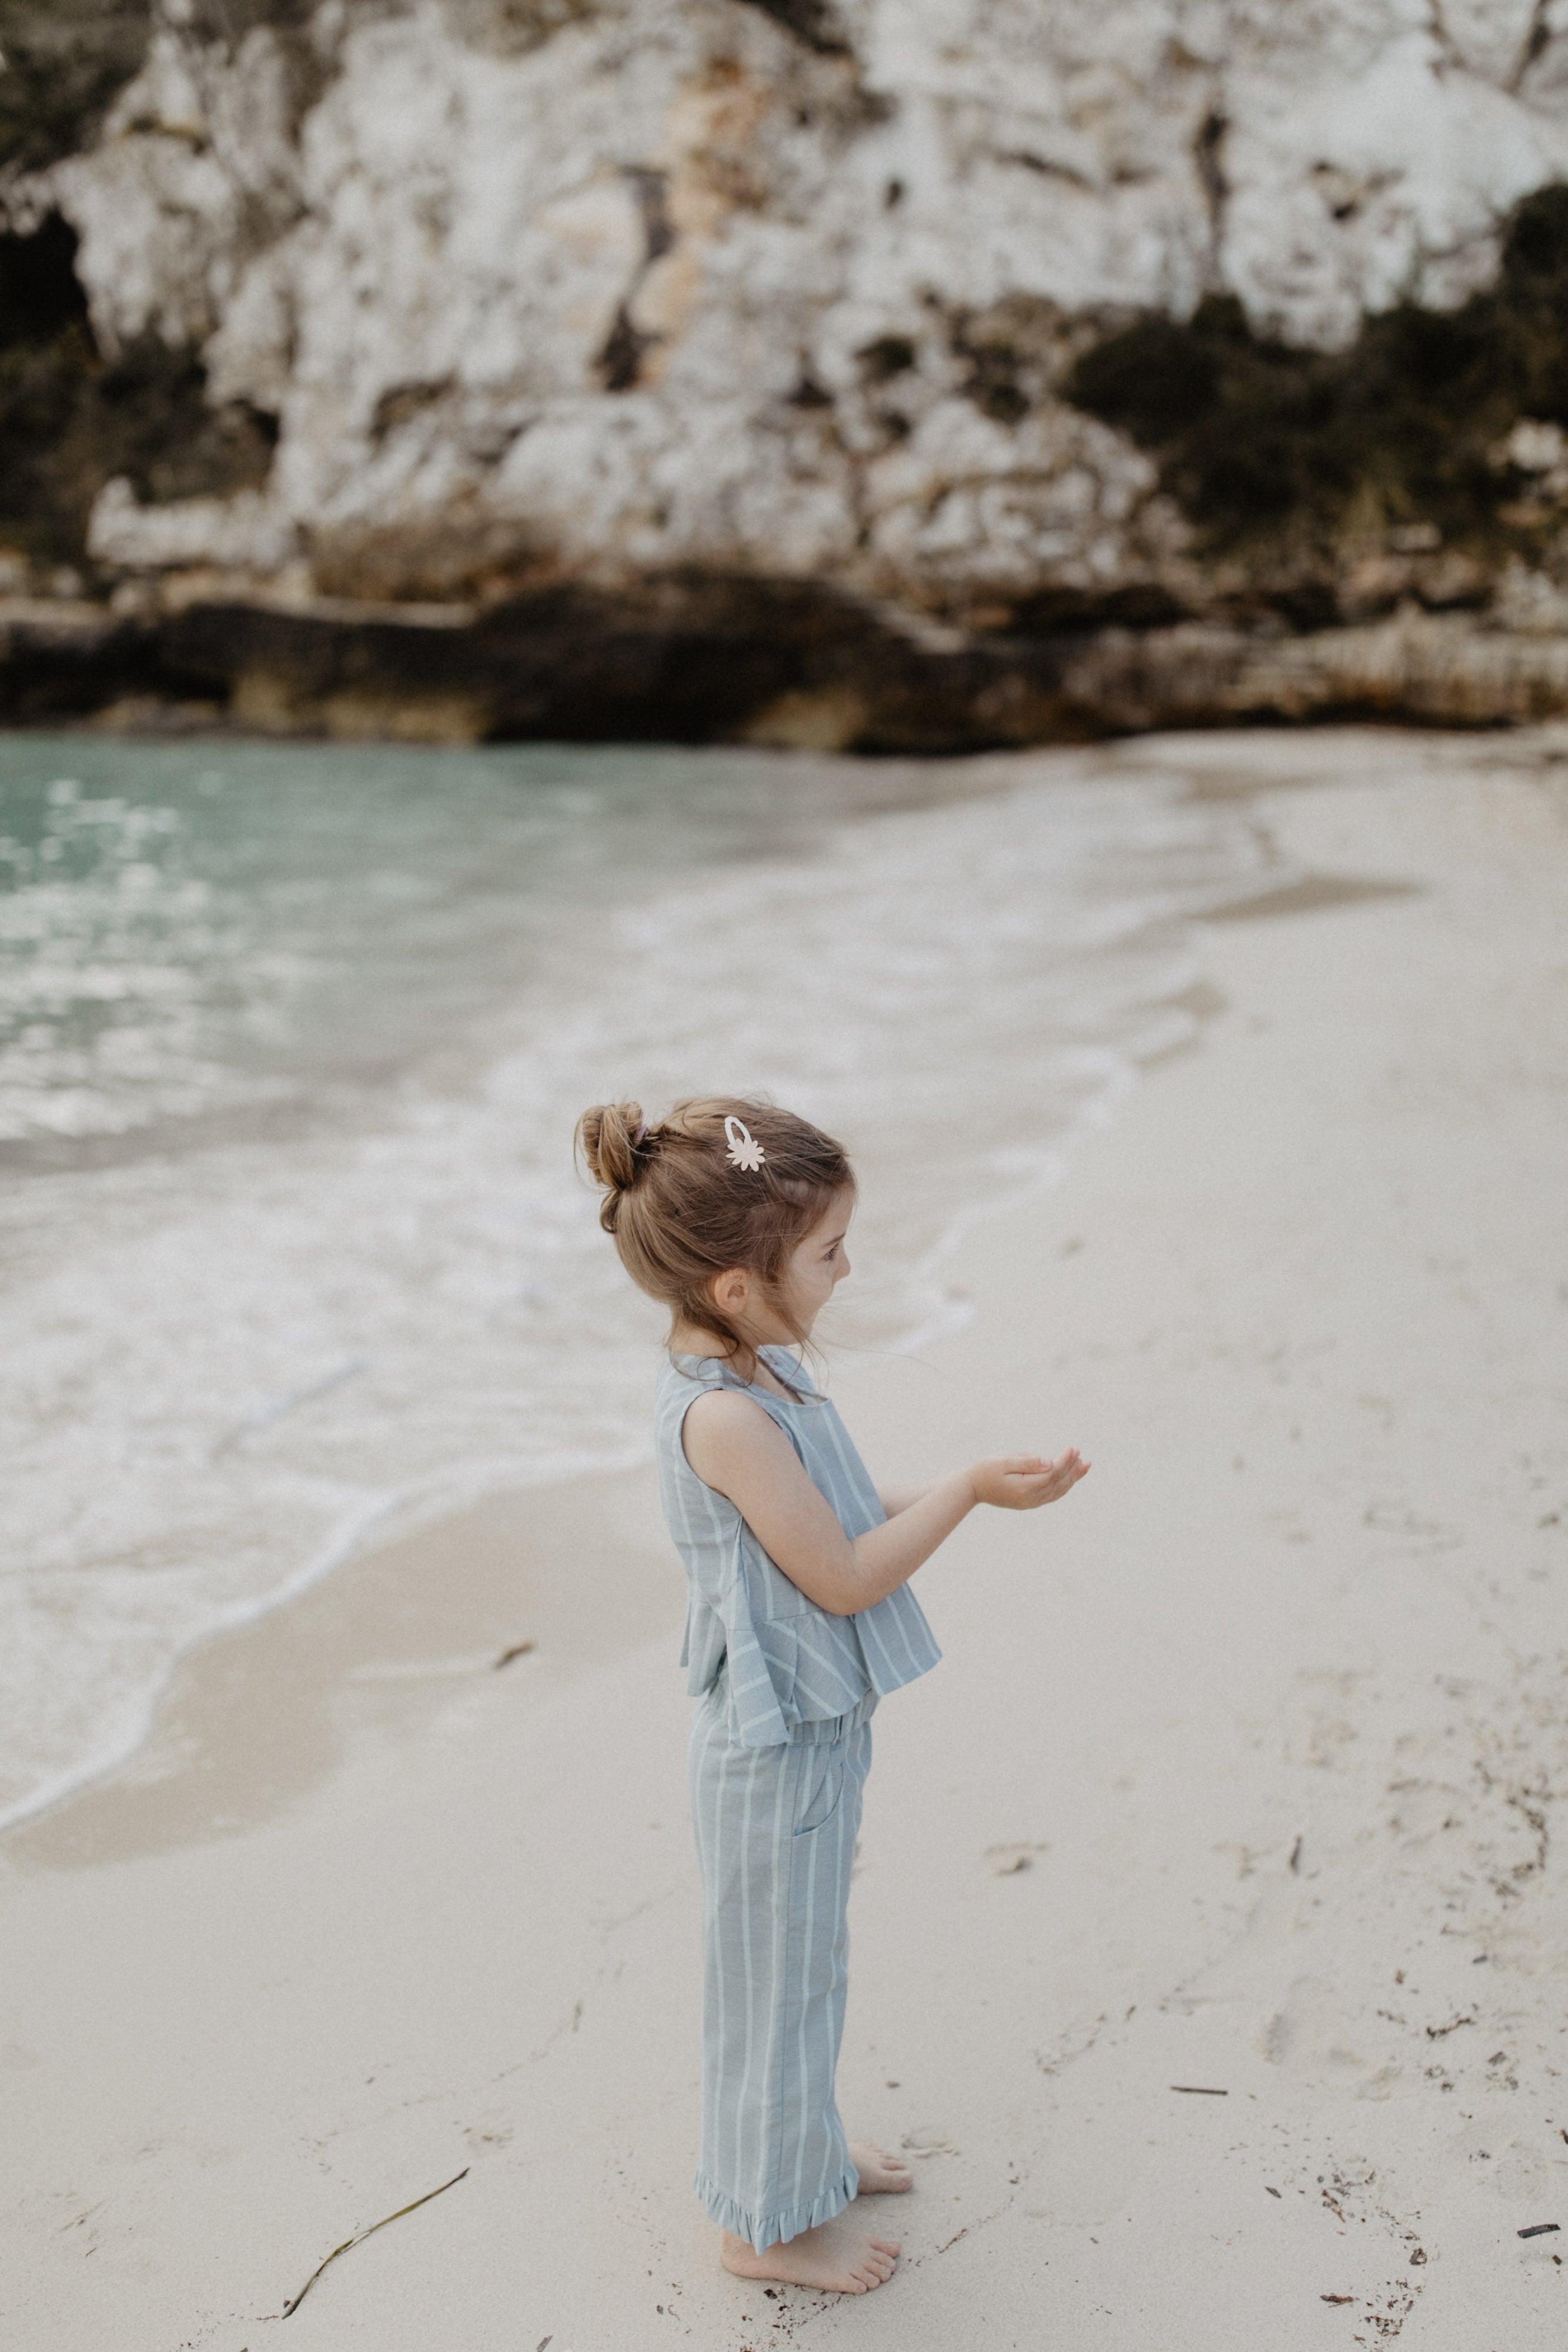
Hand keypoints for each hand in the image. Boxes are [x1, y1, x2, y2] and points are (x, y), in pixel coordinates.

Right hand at [968, 1450, 1088, 1510]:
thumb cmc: (985, 1470)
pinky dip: (1063, 1485)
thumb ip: (1028, 1462)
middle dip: (1072, 1469)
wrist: (971, 1488)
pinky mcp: (1029, 1502)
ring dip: (1072, 1478)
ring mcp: (1031, 1502)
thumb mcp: (1003, 1461)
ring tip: (1084, 1465)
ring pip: (1058, 1491)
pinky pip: (1052, 1495)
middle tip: (1081, 1455)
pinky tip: (1070, 1477)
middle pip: (1058, 1484)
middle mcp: (1030, 1499)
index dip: (1064, 1461)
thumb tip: (1050, 1462)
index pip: (1052, 1474)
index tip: (1072, 1448)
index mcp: (1024, 1488)